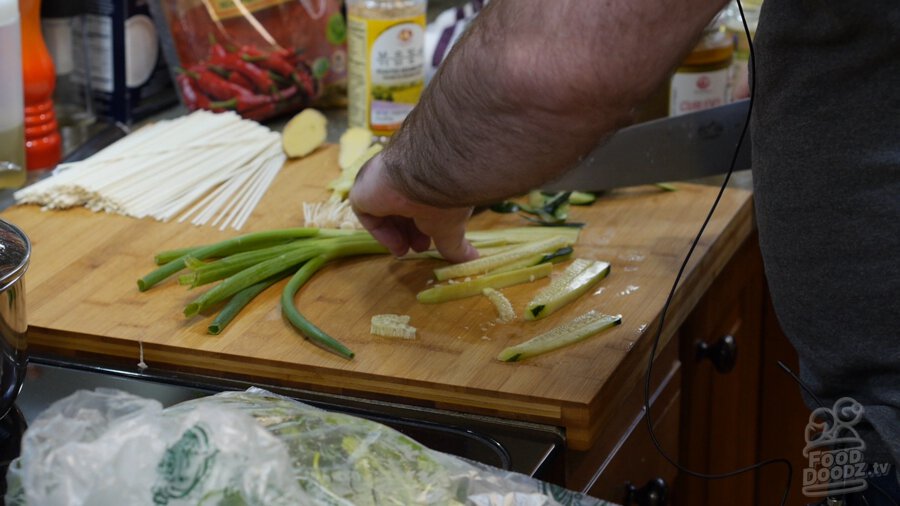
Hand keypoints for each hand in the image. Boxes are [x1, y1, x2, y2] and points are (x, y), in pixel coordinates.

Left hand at [349, 153, 478, 262]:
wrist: (426, 175)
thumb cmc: (444, 196)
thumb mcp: (451, 224)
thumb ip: (456, 244)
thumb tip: (473, 260)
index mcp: (422, 177)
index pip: (418, 202)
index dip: (423, 225)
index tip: (430, 243)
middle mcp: (400, 176)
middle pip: (400, 208)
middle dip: (410, 231)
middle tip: (420, 248)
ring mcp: (379, 180)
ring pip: (384, 212)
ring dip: (396, 234)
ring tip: (406, 251)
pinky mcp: (362, 189)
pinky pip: (368, 215)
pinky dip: (381, 232)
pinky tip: (396, 244)